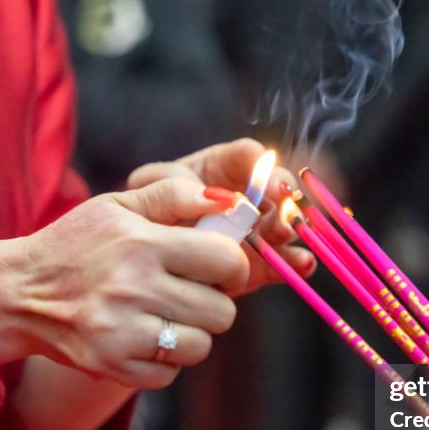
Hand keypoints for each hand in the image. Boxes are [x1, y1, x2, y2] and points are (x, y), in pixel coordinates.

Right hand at [7, 177, 248, 387]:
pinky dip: (163, 361)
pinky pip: (169, 374)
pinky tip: (143, 338)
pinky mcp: (111, 365)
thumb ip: (172, 195)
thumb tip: (226, 200)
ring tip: (166, 317)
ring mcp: (121, 332)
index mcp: (140, 243)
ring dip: (191, 334)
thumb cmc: (75, 244)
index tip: (219, 267)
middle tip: (190, 294)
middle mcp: (133, 288)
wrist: (16, 292)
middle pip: (221, 312)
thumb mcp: (117, 205)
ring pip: (200, 347)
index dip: (232, 265)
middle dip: (214, 303)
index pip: (225, 261)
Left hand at [127, 138, 315, 293]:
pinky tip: (303, 264)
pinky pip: (278, 262)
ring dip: (290, 229)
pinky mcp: (254, 267)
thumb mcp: (144, 198)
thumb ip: (173, 190)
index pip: (247, 156)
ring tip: (289, 236)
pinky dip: (293, 264)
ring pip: (280, 224)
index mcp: (213, 170)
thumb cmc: (130, 224)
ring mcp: (248, 233)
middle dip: (283, 200)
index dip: (264, 166)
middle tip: (286, 213)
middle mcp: (237, 199)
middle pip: (273, 190)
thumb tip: (218, 197)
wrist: (125, 273)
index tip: (272, 184)